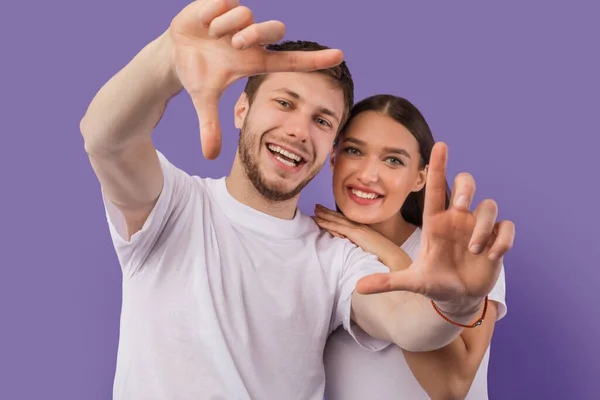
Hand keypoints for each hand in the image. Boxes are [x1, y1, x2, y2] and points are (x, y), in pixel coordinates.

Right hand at [167, 0, 343, 159]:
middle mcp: (254, 38)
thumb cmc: (197, 73)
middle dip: (254, 36)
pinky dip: (211, 15)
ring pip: (247, 15)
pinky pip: (226, 2)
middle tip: (234, 46)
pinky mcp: (226, 1)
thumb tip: (211, 156)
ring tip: (211, 36)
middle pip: (276, 28)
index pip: (292, 60)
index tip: (340, 56)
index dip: (315, 60)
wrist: (174, 52)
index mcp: (255, 60)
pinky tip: (204, 23)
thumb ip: (210, 126)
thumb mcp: (204, 99)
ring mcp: (241, 19)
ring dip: (226, 28)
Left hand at [313, 204, 404, 266]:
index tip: (326, 211)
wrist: (393, 257)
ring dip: (325, 215)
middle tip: (316, 206)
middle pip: (340, 217)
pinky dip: (328, 224)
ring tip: (314, 211)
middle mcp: (360, 226)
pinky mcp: (356, 234)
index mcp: (364, 229)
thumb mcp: (371, 248)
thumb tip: (354, 248)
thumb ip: (362, 246)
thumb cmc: (385, 256)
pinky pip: (338, 227)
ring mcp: (358, 229)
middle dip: (327, 211)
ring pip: (337, 220)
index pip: (346, 220)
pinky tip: (319, 222)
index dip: (335, 215)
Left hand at [356, 143, 514, 311]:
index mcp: (436, 222)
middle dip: (466, 188)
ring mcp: (478, 228)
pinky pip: (506, 227)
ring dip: (483, 226)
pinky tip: (492, 256)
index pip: (437, 188)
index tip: (440, 145)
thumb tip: (358, 287)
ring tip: (475, 251)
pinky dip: (503, 239)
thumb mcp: (412, 282)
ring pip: (489, 206)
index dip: (438, 166)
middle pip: (467, 184)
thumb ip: (387, 282)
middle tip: (462, 206)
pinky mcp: (496, 240)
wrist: (458, 298)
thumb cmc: (434, 283)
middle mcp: (458, 220)